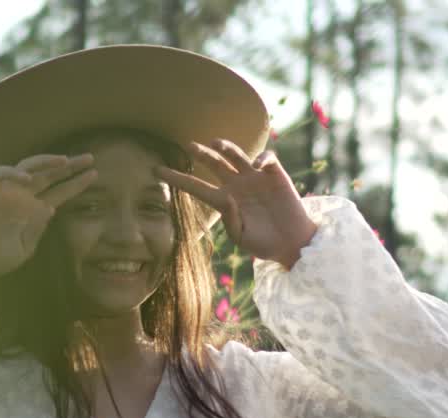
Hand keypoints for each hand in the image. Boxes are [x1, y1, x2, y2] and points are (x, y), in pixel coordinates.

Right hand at [0, 153, 96, 283]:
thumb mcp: (26, 248)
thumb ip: (39, 229)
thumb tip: (51, 208)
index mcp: (33, 211)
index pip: (59, 192)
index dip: (76, 183)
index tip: (95, 174)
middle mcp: (22, 197)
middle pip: (49, 175)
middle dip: (68, 166)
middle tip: (89, 158)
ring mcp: (5, 192)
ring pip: (27, 166)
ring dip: (45, 162)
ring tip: (64, 161)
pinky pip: (0, 173)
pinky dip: (13, 173)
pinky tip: (28, 179)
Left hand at [155, 139, 317, 268]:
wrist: (292, 242)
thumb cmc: (264, 244)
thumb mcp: (242, 236)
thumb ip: (230, 220)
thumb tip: (226, 200)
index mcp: (224, 201)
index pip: (196, 186)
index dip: (176, 178)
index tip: (155, 170)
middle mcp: (236, 186)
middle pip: (214, 164)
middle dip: (201, 154)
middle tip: (188, 146)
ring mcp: (254, 178)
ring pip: (236, 156)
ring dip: (226, 147)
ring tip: (215, 143)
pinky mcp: (274, 174)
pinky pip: (266, 159)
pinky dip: (261, 157)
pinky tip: (258, 166)